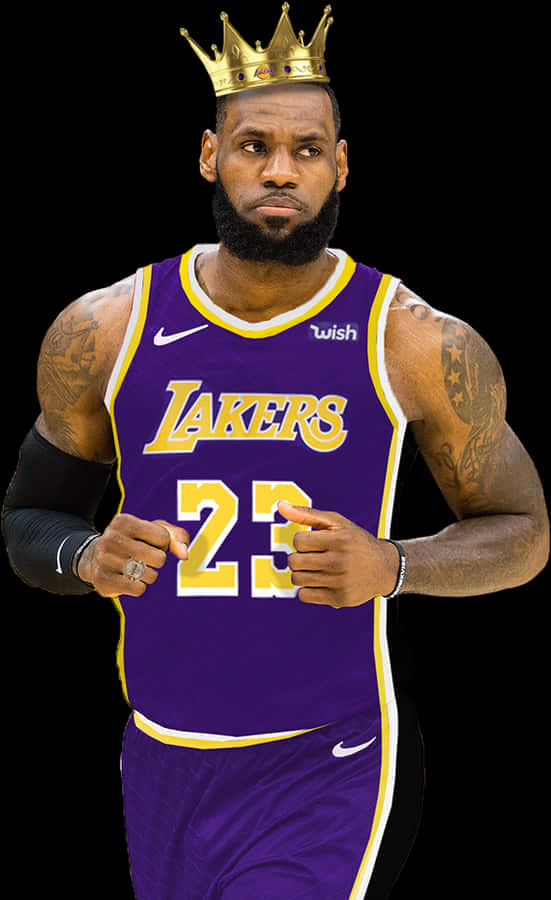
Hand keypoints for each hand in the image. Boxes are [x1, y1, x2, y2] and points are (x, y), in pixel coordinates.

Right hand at [77, 513, 188, 597]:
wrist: (94, 558)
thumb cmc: (133, 541)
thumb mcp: (153, 530)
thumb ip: (176, 537)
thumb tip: (184, 555)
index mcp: (124, 521)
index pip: (163, 537)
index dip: (162, 544)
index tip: (149, 543)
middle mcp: (111, 538)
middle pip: (159, 558)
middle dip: (158, 561)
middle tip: (144, 558)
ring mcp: (104, 559)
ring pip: (150, 576)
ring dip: (149, 575)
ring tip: (135, 568)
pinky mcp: (103, 580)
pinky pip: (138, 589)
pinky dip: (140, 587)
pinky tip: (129, 579)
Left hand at [278, 502, 399, 608]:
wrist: (384, 568)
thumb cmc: (355, 542)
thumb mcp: (337, 523)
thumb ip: (307, 514)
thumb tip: (280, 506)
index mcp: (340, 540)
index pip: (298, 541)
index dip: (301, 541)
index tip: (312, 543)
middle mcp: (340, 561)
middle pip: (294, 561)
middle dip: (298, 558)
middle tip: (310, 557)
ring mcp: (340, 582)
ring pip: (297, 579)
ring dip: (300, 573)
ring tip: (313, 569)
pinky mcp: (339, 599)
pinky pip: (304, 595)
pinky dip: (306, 589)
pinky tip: (318, 582)